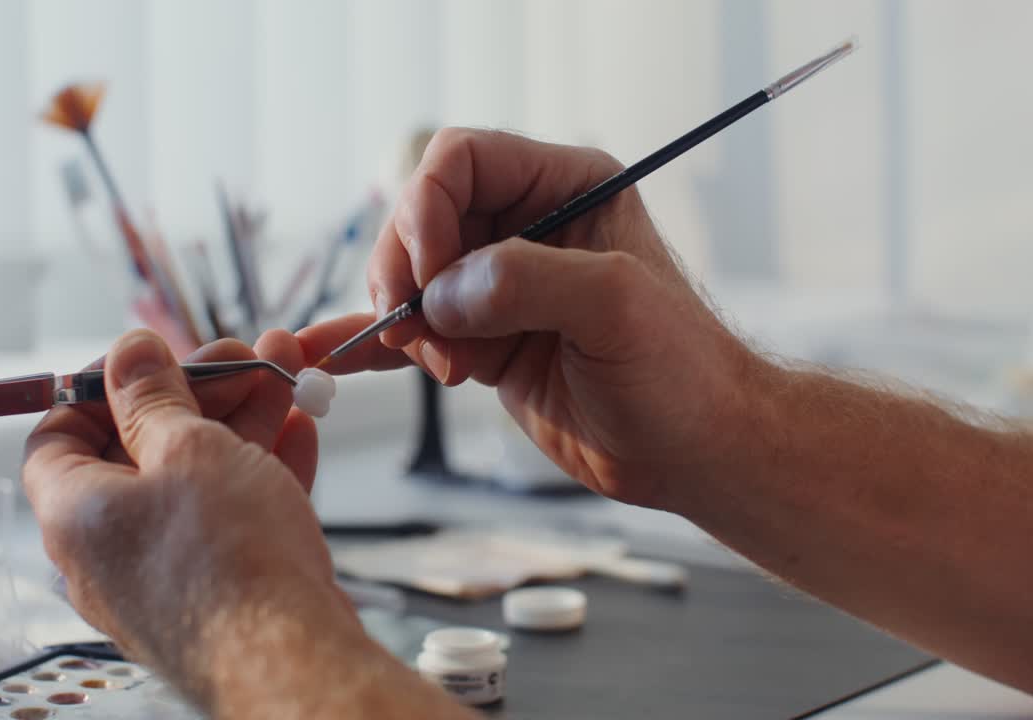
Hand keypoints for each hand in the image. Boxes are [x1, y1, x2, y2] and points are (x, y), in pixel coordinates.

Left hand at [23, 329, 355, 700]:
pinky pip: (227, 516)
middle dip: (197, 393)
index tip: (154, 358)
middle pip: (140, 449)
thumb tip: (128, 353)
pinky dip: (258, 471)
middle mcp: (110, 548)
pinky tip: (298, 430)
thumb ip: (154, 397)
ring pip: (195, 478)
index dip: (103, 386)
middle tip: (242, 356)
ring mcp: (166, 572)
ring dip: (239, 422)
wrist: (291, 658)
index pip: (60, 433)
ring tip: (286, 376)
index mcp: (75, 512)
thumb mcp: (188, 448)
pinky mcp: (217, 590)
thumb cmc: (229, 559)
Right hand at [300, 128, 767, 505]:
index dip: (427, 208)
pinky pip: (414, 330)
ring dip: (401, 317)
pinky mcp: (483, 340)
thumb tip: (446, 293)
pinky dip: (375, 344)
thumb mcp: (615, 308)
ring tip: (442, 363)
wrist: (694, 450)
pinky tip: (339, 358)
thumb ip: (527, 281)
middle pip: (421, 216)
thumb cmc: (683, 371)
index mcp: (564, 188)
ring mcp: (499, 287)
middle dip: (406, 270)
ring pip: (409, 275)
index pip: (461, 160)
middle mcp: (525, 227)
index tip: (429, 272)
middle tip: (421, 328)